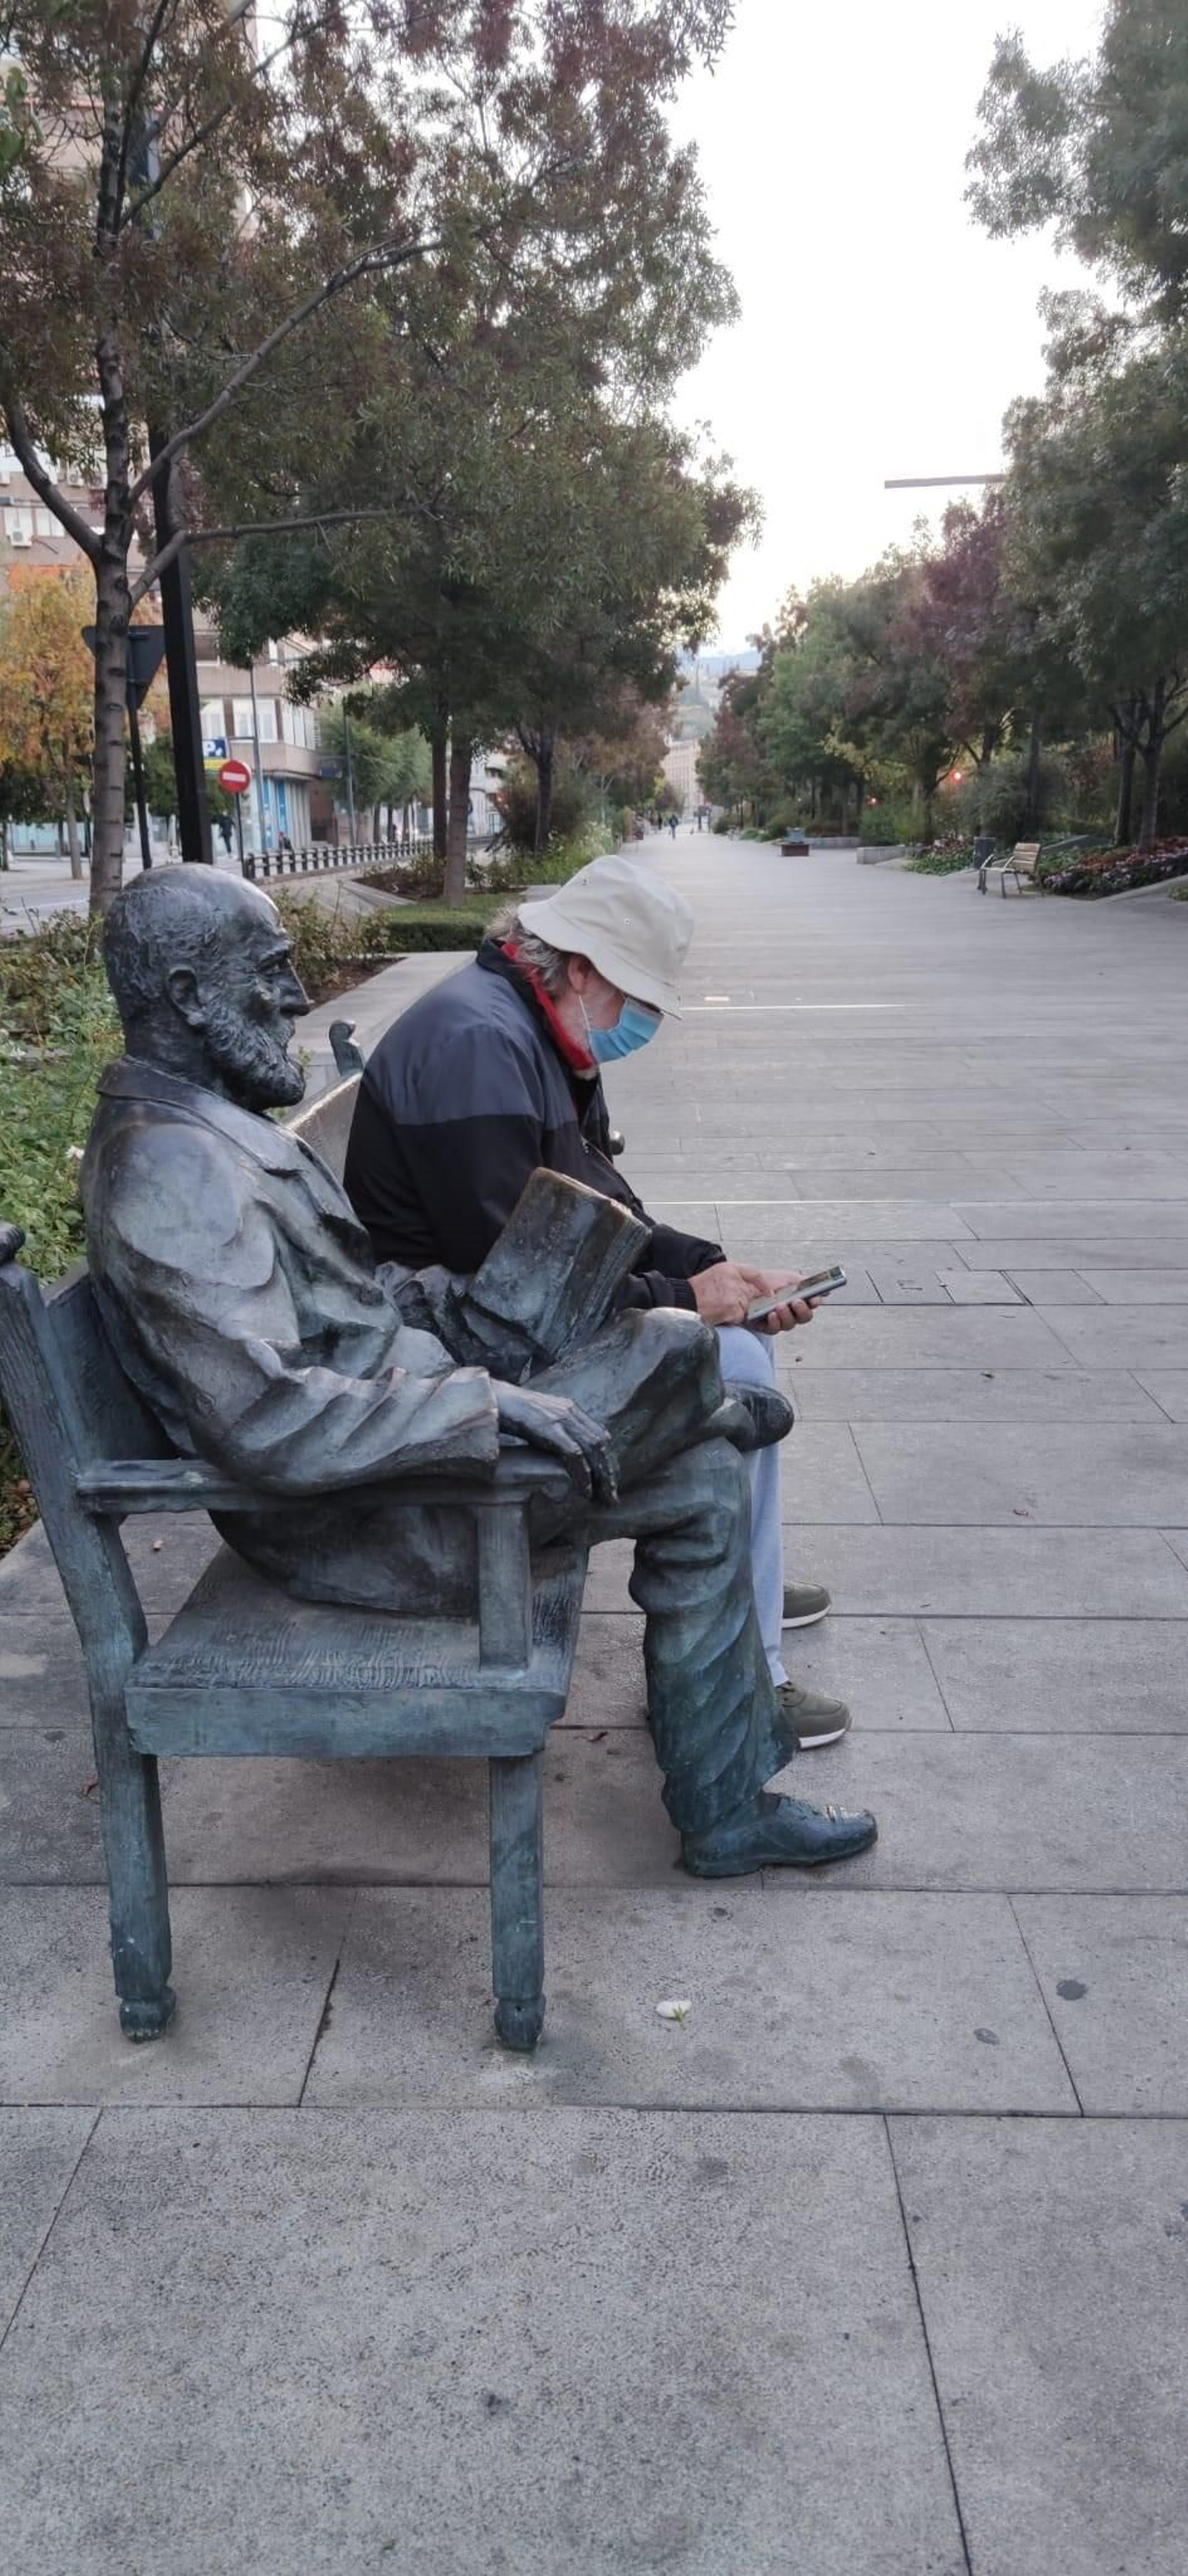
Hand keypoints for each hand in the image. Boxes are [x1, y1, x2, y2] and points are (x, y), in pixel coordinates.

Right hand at [496, 1384, 617, 1506]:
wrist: (490, 1400)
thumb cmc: (509, 1414)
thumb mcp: (539, 1422)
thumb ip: (554, 1433)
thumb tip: (563, 1456)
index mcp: (570, 1409)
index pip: (599, 1435)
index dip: (607, 1460)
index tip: (609, 1481)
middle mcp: (570, 1411)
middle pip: (601, 1443)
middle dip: (609, 1472)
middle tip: (612, 1497)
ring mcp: (560, 1418)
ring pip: (593, 1449)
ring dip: (601, 1476)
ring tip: (603, 1498)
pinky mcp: (549, 1428)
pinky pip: (574, 1454)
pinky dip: (583, 1474)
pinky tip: (585, 1490)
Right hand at [689, 1262, 764, 1325]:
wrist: (682, 1301)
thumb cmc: (696, 1291)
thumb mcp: (714, 1275)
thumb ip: (732, 1279)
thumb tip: (747, 1290)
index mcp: (729, 1268)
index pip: (755, 1273)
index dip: (764, 1285)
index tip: (769, 1293)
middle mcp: (734, 1278)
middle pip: (751, 1294)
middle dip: (745, 1303)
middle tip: (728, 1305)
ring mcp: (734, 1293)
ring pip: (746, 1307)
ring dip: (736, 1312)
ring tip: (719, 1309)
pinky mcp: (732, 1307)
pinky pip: (739, 1317)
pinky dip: (732, 1319)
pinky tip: (719, 1314)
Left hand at [735, 1265, 817, 1334]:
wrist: (744, 1284)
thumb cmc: (766, 1281)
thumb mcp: (786, 1276)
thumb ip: (802, 1281)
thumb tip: (818, 1287)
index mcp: (798, 1299)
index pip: (812, 1304)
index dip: (815, 1302)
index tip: (814, 1298)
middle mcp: (791, 1312)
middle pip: (804, 1317)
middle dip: (802, 1310)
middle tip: (796, 1302)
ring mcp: (779, 1320)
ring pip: (790, 1324)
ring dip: (787, 1316)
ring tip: (780, 1306)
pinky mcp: (765, 1326)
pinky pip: (773, 1329)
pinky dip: (775, 1323)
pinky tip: (771, 1315)